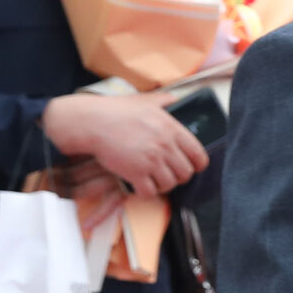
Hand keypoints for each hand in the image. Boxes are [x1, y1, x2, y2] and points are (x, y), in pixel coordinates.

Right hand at [42, 92, 207, 196]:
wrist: (94, 122)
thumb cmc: (118, 110)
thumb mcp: (146, 100)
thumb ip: (165, 100)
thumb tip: (177, 100)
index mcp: (172, 129)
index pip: (198, 155)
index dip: (197, 165)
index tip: (192, 167)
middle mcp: (165, 146)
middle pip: (186, 173)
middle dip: (178, 176)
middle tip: (168, 174)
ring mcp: (151, 161)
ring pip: (169, 185)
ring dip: (162, 185)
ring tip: (154, 179)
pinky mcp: (135, 173)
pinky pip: (150, 193)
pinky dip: (146, 192)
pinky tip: (140, 185)